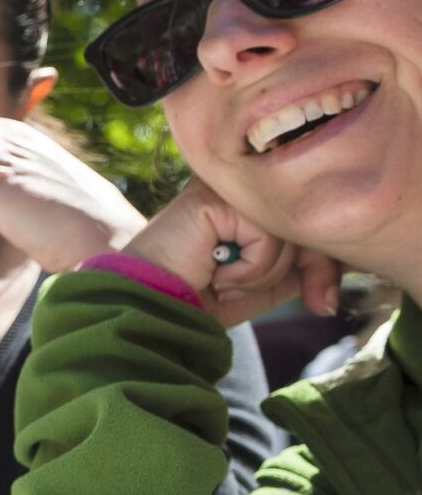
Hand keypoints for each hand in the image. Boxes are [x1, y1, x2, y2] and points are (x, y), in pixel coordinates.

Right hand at [120, 178, 343, 326]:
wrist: (146, 306)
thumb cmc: (195, 296)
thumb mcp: (260, 284)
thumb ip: (297, 267)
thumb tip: (348, 263)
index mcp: (247, 204)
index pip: (303, 221)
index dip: (323, 262)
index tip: (325, 302)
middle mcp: (239, 190)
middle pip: (304, 222)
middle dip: (316, 270)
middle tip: (316, 304)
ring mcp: (226, 189)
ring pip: (287, 232)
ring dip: (263, 273)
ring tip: (226, 281)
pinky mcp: (216, 198)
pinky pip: (266, 235)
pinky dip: (249, 267)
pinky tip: (217, 272)